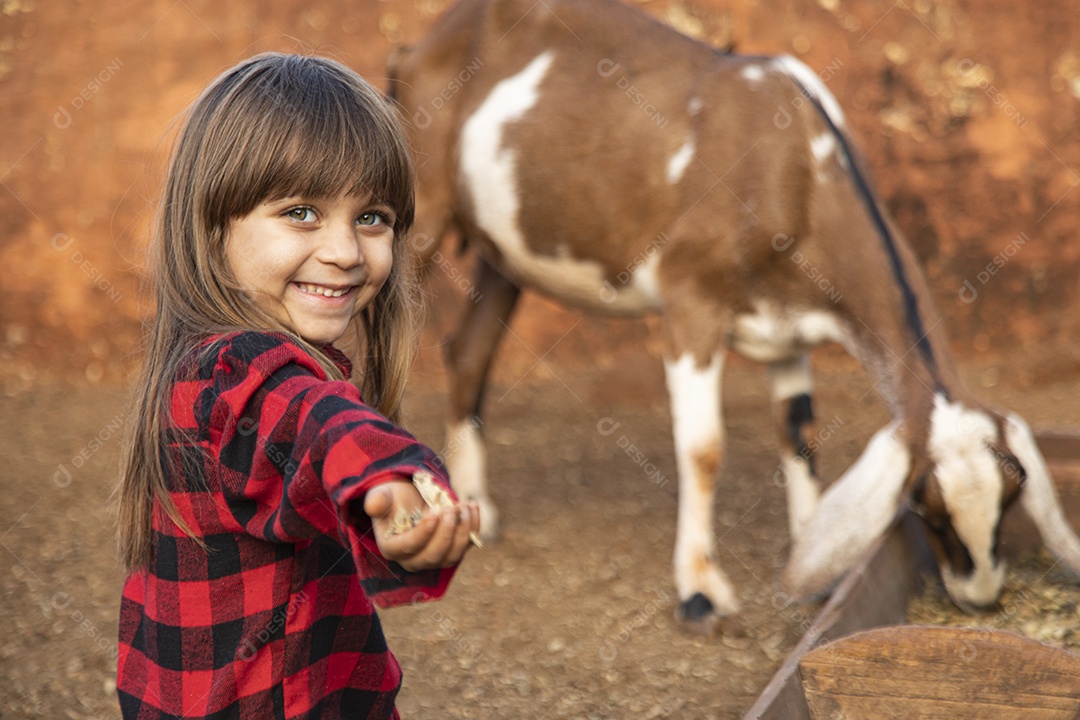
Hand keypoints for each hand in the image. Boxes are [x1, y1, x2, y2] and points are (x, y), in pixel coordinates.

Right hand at [363, 480, 479, 570]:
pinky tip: (472, 507)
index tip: (434, 514)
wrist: (410, 499)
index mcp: (392, 548)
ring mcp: (434, 558)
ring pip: (452, 556)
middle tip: (451, 508)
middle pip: (433, 556)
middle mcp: (413, 560)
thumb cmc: (393, 497)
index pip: (408, 548)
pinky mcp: (452, 551)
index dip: (422, 534)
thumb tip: (372, 505)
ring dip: (462, 531)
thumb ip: (378, 499)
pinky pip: (465, 547)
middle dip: (446, 533)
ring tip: (464, 506)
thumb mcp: (383, 493)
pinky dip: (473, 529)